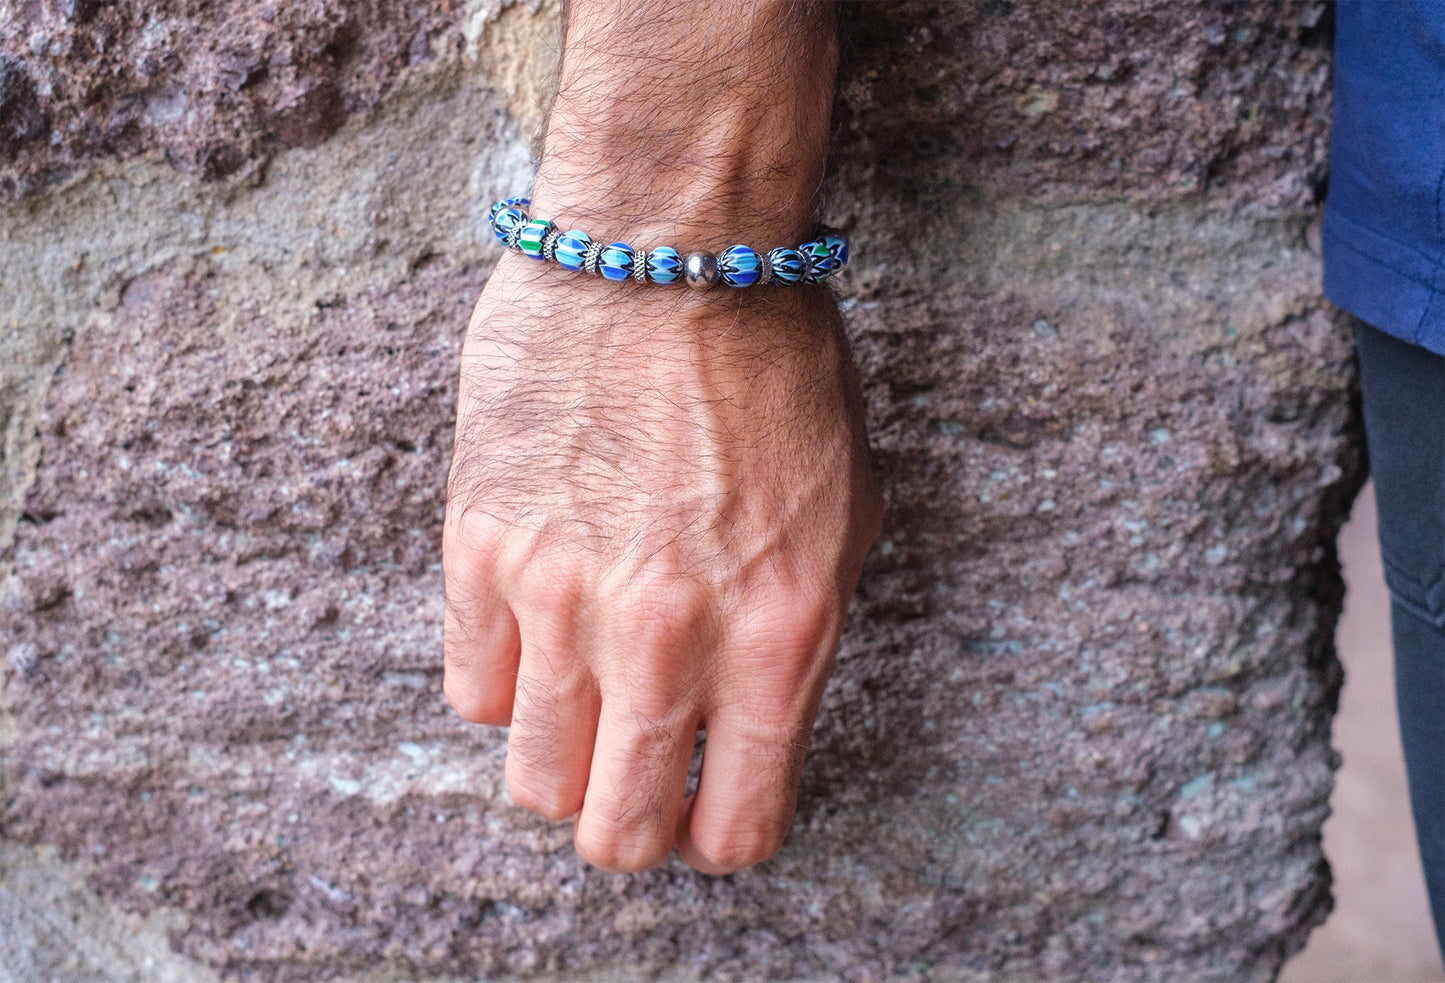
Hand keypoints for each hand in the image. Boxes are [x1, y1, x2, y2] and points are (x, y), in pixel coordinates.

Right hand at [442, 252, 879, 872]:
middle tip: (636, 788)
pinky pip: (472, 689)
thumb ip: (795, 638)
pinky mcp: (480, 548)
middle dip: (633, 828)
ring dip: (564, 764)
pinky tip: (537, 634)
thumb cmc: (775, 369)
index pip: (735, 822)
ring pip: (535, 780)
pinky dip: (507, 684)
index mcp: (780, 634)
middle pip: (619, 829)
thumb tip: (743, 726)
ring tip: (584, 709)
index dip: (722, 837)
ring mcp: (564, 597)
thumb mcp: (842, 514)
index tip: (710, 816)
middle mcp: (669, 636)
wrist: (670, 246)